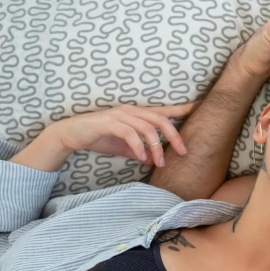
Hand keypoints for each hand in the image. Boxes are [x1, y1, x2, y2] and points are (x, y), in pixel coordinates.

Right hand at [51, 103, 195, 166]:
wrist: (71, 135)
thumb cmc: (99, 138)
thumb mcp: (124, 147)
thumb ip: (140, 152)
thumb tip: (153, 161)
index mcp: (136, 114)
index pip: (163, 111)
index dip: (181, 109)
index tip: (198, 108)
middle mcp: (130, 111)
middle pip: (160, 119)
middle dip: (174, 136)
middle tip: (183, 152)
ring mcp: (119, 115)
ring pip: (146, 127)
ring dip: (156, 146)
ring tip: (160, 162)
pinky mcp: (108, 123)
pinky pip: (129, 133)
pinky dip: (138, 146)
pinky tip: (142, 158)